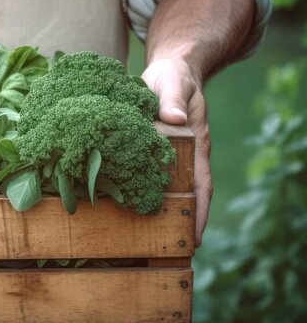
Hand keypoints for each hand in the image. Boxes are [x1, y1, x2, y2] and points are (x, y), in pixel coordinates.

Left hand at [142, 59, 211, 246]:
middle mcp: (183, 155)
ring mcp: (166, 155)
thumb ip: (172, 98)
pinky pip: (145, 176)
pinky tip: (122, 207)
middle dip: (178, 223)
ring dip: (158, 212)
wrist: (168, 70)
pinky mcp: (148, 150)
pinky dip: (139, 192)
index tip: (194, 238)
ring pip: (164, 189)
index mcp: (195, 144)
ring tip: (143, 241)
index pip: (201, 185)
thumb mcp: (173, 82)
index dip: (199, 212)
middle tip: (167, 252)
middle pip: (184, 195)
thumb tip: (174, 118)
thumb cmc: (173, 77)